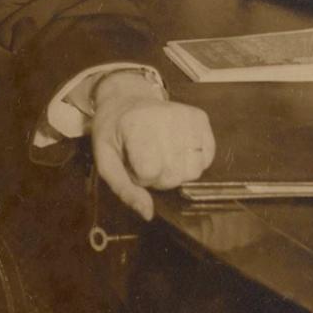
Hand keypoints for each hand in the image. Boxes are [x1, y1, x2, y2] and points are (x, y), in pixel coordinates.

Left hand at [91, 78, 214, 221]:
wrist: (126, 98)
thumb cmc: (114, 132)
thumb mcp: (105, 159)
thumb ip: (123, 189)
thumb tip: (148, 214)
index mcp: (136, 126)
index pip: (150, 173)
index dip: (139, 176)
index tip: (131, 162)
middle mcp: (165, 118)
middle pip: (174, 175)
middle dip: (158, 176)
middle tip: (146, 159)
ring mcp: (186, 116)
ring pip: (194, 171)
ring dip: (177, 171)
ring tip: (161, 154)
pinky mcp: (200, 117)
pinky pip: (207, 158)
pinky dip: (193, 161)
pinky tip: (177, 150)